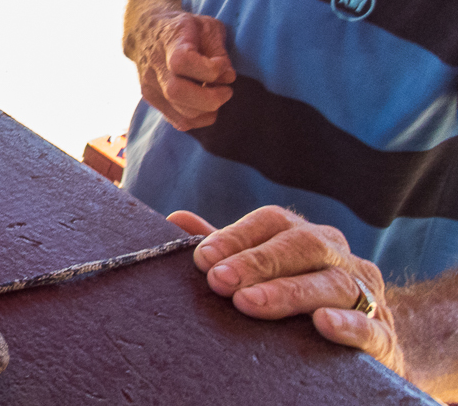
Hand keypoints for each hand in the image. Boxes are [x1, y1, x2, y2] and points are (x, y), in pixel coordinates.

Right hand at [134, 8, 235, 129]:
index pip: (182, 61)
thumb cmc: (182, 28)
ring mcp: (150, 86)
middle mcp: (154, 65)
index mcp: (169, 41)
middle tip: (227, 90)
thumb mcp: (206, 26)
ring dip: (208, 110)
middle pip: (177, 92)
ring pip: (181, 113)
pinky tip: (207, 106)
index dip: (209, 69)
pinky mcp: (152, 100)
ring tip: (217, 95)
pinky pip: (179, 122)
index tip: (222, 65)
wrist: (145, 32)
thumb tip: (227, 77)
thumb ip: (219, 50)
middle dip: (211, 98)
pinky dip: (200, 119)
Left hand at [169, 207, 405, 376]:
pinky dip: (348, 324)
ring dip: (288, 291)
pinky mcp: (384, 334)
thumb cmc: (297, 296)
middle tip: (219, 281)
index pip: (271, 222)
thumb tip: (175, 219)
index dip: (236, 236)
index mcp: (305, 235)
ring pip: (331, 282)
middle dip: (256, 262)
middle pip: (299, 246)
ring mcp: (364, 292)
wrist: (367, 341)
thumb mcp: (261, 270)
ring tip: (251, 303)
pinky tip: (322, 323)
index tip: (202, 258)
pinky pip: (370, 326)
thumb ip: (224, 246)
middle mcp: (337, 255)